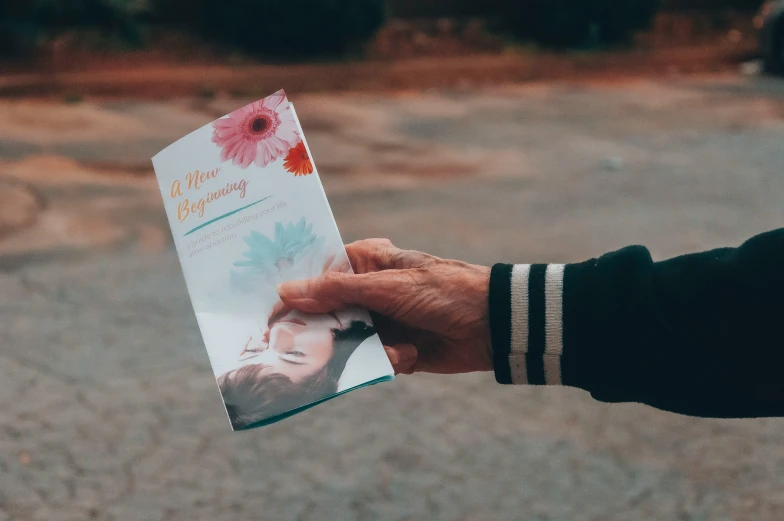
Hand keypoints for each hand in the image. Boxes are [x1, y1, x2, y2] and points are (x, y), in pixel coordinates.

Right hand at [276, 239, 491, 374]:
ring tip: (395, 345)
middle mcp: (368, 291)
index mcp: (365, 263)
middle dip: (325, 330)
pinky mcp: (394, 349)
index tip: (271, 311)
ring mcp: (381, 321)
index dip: (294, 291)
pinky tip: (410, 354)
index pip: (317, 274)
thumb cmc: (441, 291)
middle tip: (307, 345)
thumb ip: (336, 290)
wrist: (492, 325)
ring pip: (347, 341)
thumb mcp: (387, 286)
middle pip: (326, 312)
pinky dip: (388, 360)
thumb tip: (286, 290)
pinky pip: (372, 360)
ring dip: (364, 349)